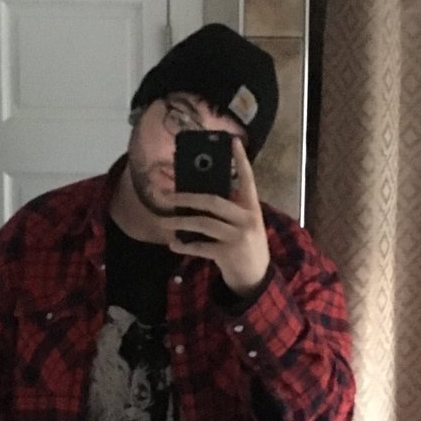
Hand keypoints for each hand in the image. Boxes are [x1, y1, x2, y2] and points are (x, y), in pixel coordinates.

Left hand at [160, 137, 270, 296]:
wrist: (256, 279)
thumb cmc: (246, 246)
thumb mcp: (244, 224)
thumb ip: (230, 210)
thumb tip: (198, 196)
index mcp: (252, 208)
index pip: (248, 179)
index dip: (241, 160)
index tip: (233, 142)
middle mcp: (247, 219)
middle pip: (214, 201)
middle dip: (187, 197)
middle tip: (167, 196)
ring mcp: (238, 237)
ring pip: (203, 223)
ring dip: (180, 222)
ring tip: (163, 221)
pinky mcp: (228, 254)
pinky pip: (201, 246)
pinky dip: (185, 245)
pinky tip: (174, 244)